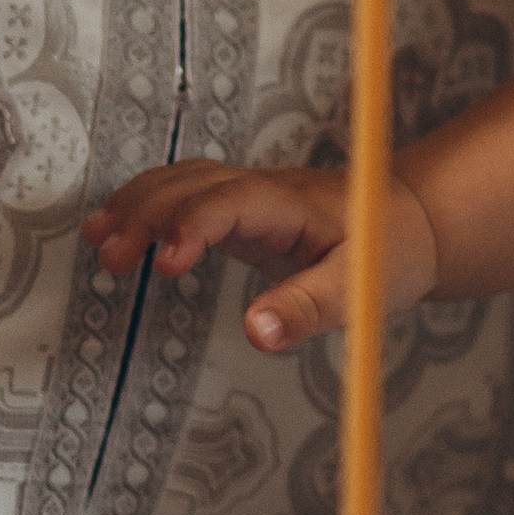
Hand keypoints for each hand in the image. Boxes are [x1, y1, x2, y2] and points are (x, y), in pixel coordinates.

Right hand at [84, 158, 437, 349]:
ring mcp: (252, 193)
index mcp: (294, 204)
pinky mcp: (244, 207)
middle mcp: (266, 189)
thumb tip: (254, 334)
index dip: (194, 225)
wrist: (413, 219)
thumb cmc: (391, 250)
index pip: (233, 201)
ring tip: (100, 241)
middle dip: (149, 214)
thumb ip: (309, 309)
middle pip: (196, 184)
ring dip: (140, 203)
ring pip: (185, 180)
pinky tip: (118, 228)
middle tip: (111, 259)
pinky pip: (188, 192)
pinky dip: (149, 204)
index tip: (165, 264)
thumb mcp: (362, 288)